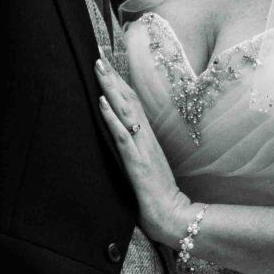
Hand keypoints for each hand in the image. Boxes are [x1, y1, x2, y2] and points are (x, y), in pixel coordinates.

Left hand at [94, 58, 195, 247]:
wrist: (174, 218)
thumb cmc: (159, 198)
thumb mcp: (145, 170)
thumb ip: (136, 154)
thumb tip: (126, 143)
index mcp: (147, 140)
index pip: (132, 105)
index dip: (120, 84)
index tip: (107, 66)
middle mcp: (146, 139)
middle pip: (129, 101)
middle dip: (113, 77)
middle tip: (98, 55)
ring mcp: (142, 149)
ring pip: (125, 112)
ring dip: (111, 89)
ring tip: (99, 68)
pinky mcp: (138, 163)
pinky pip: (123, 137)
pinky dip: (111, 118)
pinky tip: (102, 103)